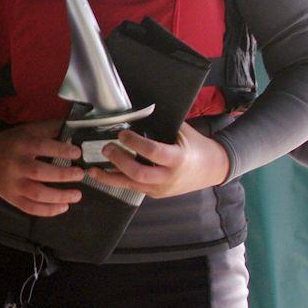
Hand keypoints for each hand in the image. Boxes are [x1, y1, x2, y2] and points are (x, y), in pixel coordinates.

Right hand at [0, 119, 84, 216]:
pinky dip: (48, 211)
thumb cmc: (9, 142)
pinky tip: (63, 207)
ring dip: (59, 196)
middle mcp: (15, 164)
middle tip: (80, 174)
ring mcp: (12, 184)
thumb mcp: (26, 130)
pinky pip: (30, 208)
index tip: (77, 153)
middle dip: (63, 175)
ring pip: (36, 193)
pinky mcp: (10, 198)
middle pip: (40, 172)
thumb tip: (74, 127)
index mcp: (21, 144)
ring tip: (77, 195)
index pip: (42, 147)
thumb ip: (49, 128)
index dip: (61, 150)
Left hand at [88, 122, 230, 198]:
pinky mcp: (156, 194)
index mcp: (178, 159)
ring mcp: (162, 189)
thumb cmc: (197, 146)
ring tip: (93, 170)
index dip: (135, 143)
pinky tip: (105, 173)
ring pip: (132, 186)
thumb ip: (161, 125)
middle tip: (106, 148)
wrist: (213, 169)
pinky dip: (119, 180)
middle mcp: (169, 177)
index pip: (153, 152)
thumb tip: (136, 113)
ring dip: (110, 177)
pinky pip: (134, 188)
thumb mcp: (182, 132)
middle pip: (138, 174)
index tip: (122, 133)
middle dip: (119, 161)